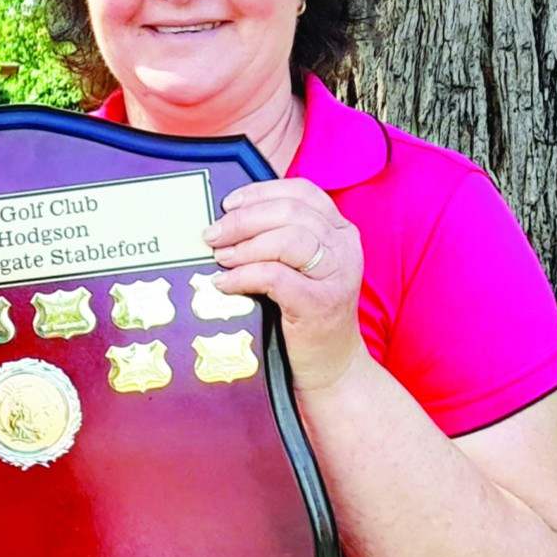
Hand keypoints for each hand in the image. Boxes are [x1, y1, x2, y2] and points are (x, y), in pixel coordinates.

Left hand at [204, 177, 367, 393]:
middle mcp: (343, 247)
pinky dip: (244, 276)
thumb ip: (279, 237)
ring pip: (286, 240)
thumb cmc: (307, 312)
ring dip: (244, 247)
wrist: (331, 364)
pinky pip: (275, 277)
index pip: (302, 192)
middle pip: (290, 212)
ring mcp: (336, 275)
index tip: (229, 203)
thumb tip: (228, 218)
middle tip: (213, 234)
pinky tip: (225, 284)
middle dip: (243, 220)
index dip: (261, 192)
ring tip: (220, 259)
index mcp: (340, 230)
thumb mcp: (301, 266)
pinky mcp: (320, 304)